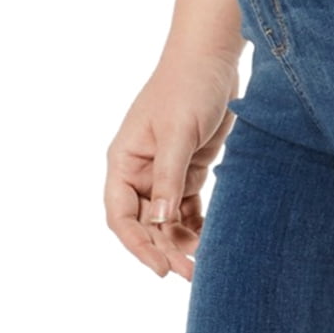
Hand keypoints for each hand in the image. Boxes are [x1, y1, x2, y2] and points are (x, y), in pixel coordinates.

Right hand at [103, 49, 240, 280]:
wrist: (213, 58)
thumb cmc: (187, 85)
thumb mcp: (177, 133)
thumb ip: (167, 179)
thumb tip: (157, 222)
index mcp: (124, 161)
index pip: (120, 215)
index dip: (137, 245)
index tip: (159, 268)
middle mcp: (139, 172)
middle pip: (145, 225)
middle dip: (164, 250)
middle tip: (191, 274)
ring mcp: (163, 174)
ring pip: (167, 222)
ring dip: (182, 244)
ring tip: (205, 265)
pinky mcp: (188, 172)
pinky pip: (187, 210)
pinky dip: (197, 228)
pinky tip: (212, 242)